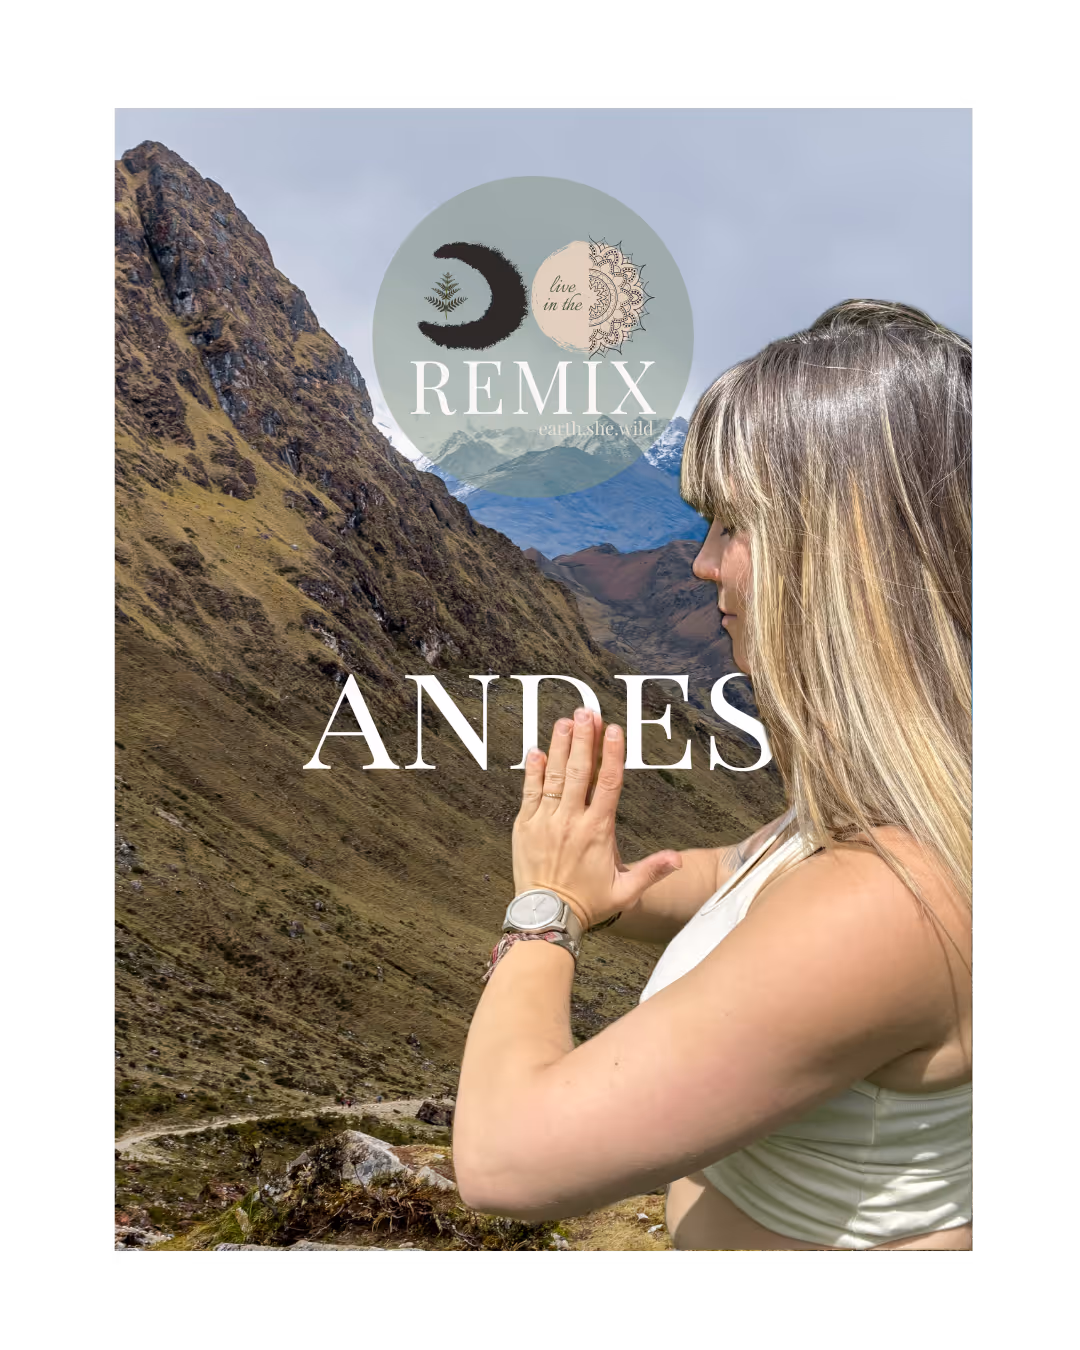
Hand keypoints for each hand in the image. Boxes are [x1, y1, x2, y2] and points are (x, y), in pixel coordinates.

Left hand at [512, 706, 681, 930]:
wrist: (546, 917)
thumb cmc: (588, 904)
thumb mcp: (626, 891)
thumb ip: (652, 871)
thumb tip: (679, 859)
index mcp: (597, 831)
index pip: (608, 784)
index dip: (611, 754)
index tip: (614, 730)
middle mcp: (571, 821)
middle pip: (579, 771)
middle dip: (584, 739)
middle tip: (587, 712)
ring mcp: (546, 821)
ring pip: (554, 776)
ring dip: (559, 746)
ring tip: (565, 721)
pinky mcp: (525, 826)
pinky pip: (529, 793)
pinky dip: (532, 771)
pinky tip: (537, 750)